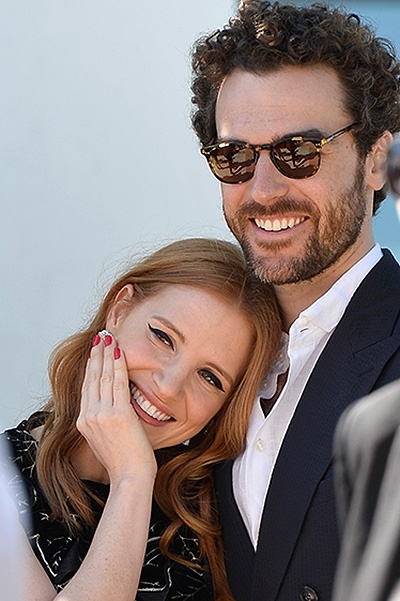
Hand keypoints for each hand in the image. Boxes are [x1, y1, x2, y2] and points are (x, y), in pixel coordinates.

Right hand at [77, 332, 156, 485]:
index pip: (87, 387)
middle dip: (97, 354)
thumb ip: (102, 422)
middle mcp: (89, 416)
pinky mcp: (118, 414)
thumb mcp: (104, 440)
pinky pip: (117, 382)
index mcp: (83, 422)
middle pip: (92, 377)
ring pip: (103, 376)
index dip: (91, 366)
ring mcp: (102, 415)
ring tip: (109, 337)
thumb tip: (109, 408)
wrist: (130, 478)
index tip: (95, 351)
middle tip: (101, 336)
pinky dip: (118, 364)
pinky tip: (119, 351)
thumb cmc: (123, 462)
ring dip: (107, 353)